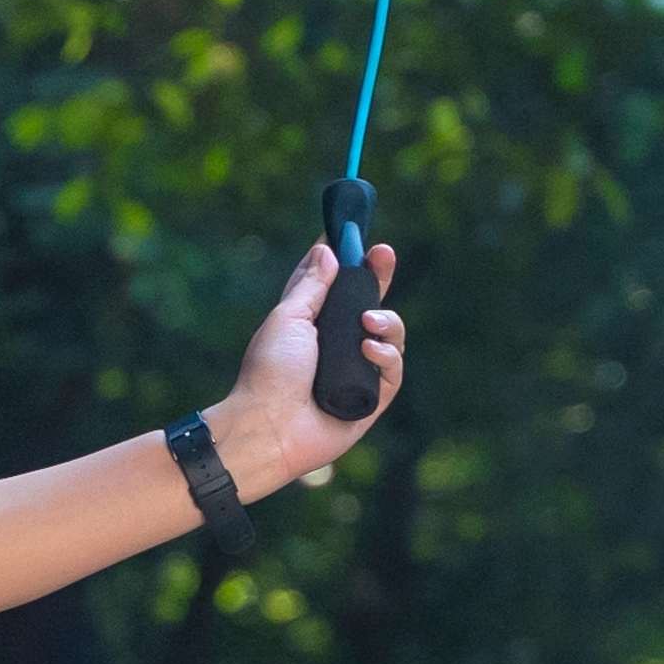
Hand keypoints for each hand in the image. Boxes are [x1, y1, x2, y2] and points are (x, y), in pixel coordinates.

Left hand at [213, 233, 404, 495]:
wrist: (269, 426)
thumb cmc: (269, 372)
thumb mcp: (288, 318)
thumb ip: (311, 285)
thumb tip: (326, 249)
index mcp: (311, 324)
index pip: (335, 286)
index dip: (347, 261)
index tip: (356, 237)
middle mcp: (336, 345)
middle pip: (369, 303)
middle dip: (379, 277)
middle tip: (383, 253)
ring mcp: (356, 370)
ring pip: (390, 334)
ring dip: (386, 320)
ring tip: (368, 322)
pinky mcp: (372, 398)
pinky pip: (393, 368)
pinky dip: (387, 355)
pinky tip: (369, 349)